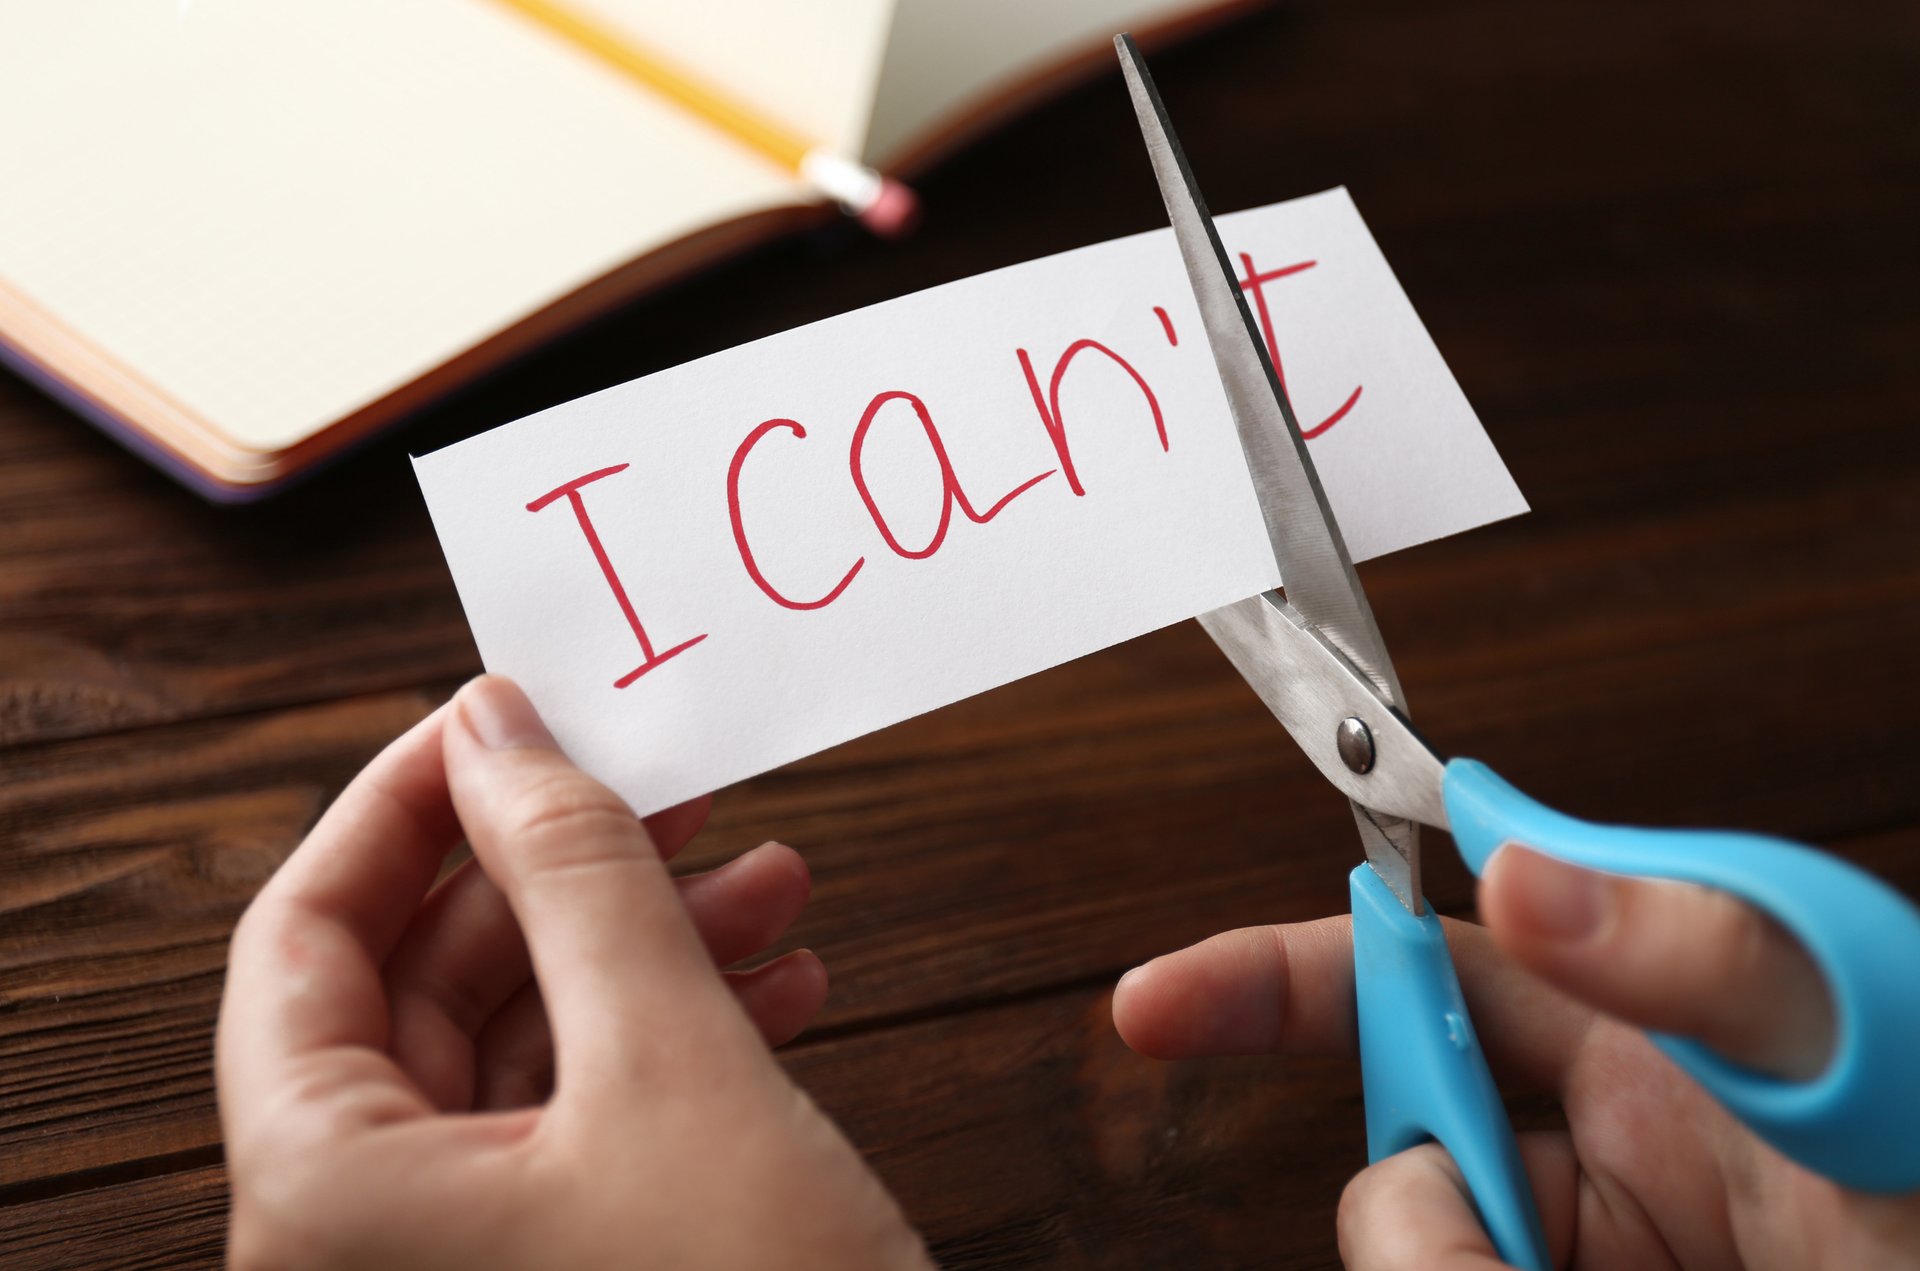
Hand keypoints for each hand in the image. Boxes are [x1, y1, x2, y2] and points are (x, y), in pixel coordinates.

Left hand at [217, 674, 930, 1270]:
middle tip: (670, 790)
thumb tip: (499, 727)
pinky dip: (675, 1038)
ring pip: (527, 1046)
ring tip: (768, 882)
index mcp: (328, 1196)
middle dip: (567, 874)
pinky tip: (779, 986)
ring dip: (646, 948)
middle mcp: (366, 1239)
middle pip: (428, 985)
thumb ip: (578, 878)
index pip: (301, 938)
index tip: (503, 713)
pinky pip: (585, 1118)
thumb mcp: (674, 1066)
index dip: (402, 805)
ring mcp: (463, 1263)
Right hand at [1112, 845, 1919, 1268]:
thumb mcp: (1855, 1051)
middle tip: (1495, 1251)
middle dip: (1413, 1210)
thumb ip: (1696, 952)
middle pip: (1398, 1153)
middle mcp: (1597, 1150)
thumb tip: (1512, 877)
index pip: (1417, 972)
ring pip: (1414, 1256)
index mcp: (1640, 1032)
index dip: (1271, 979)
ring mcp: (1581, 1256)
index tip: (1155, 1007)